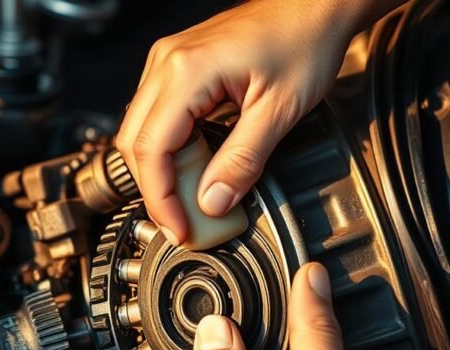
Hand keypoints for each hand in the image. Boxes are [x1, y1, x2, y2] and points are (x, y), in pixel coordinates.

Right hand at [116, 0, 399, 244]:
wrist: (315, 6)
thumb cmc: (304, 40)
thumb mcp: (280, 110)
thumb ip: (243, 161)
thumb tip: (212, 202)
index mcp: (185, 72)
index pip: (151, 150)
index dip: (160, 198)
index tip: (179, 227)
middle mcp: (166, 64)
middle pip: (135, 143)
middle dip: (155, 190)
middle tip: (182, 221)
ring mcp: (168, 63)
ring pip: (141, 131)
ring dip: (161, 170)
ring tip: (191, 199)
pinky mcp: (177, 67)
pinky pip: (158, 117)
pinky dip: (170, 149)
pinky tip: (196, 166)